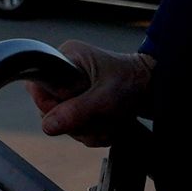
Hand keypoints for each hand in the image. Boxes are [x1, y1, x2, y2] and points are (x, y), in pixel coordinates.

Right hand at [30, 41, 156, 144]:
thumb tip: (48, 126)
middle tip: (101, 116)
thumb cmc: (133, 82)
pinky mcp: (83, 105)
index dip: (50, 105)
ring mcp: (74, 91)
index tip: (72, 109)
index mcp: (66, 58)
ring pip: (65, 124)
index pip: (36, 87)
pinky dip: (95, 132)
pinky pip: (78, 129)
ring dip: (90, 129)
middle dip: (77, 121)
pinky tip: (111, 124)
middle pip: (50, 111)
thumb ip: (76, 111)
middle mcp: (66, 73)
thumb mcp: (105, 98)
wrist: (155, 90)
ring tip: (111, 119)